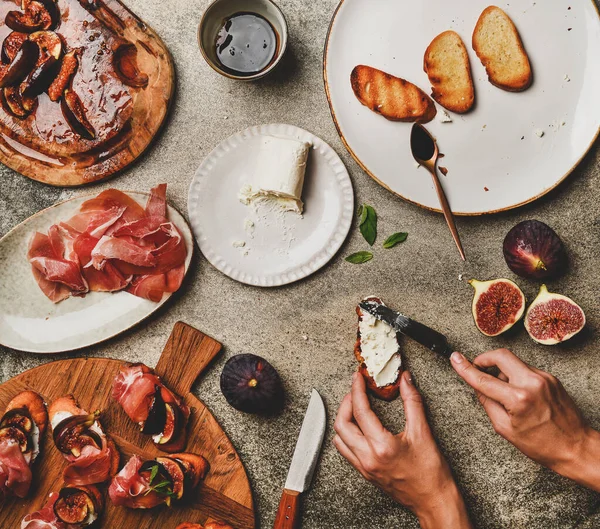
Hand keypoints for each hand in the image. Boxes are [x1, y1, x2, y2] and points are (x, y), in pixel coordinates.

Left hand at [333, 371, 471, 528]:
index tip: (358, 377)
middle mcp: (368, 458)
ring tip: (355, 405)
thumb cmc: (432, 472)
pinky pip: (346, 451)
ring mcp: (364, 467)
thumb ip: (412, 401)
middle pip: (342, 424)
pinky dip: (346, 434)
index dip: (357, 389)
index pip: (360, 411)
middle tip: (356, 389)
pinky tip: (358, 426)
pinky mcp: (365, 473)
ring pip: (340, 438)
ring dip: (344, 419)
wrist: (434, 501)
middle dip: (346, 402)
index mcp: (381, 446)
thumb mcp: (423, 432)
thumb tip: (405, 380)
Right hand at [451, 349, 599, 491]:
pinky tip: (517, 393)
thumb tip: (477, 385)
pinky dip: (516, 376)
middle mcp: (532, 383)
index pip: (484, 379)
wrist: (575, 447)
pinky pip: (526, 369)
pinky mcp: (551, 378)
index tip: (455, 359)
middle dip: (485, 358)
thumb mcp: (505, 428)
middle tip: (478, 368)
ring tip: (503, 391)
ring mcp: (544, 378)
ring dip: (502, 370)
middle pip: (501, 355)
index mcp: (519, 399)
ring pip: (513, 362)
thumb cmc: (542, 444)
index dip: (465, 368)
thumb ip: (487, 403)